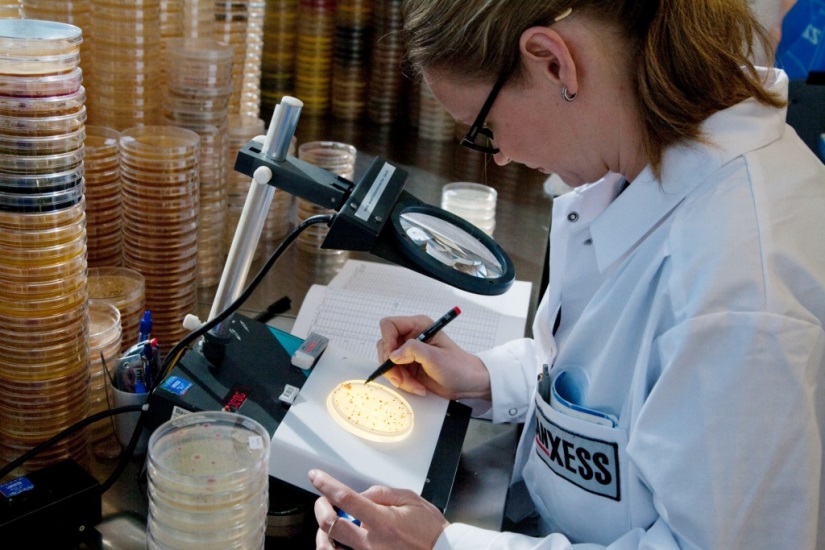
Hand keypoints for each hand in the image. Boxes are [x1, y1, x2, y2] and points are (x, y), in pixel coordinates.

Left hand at [310, 469, 447, 549]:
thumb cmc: (431, 531)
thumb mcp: (411, 500)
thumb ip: (383, 493)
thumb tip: (361, 493)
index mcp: (383, 521)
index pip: (346, 498)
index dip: (326, 485)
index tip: (316, 477)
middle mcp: (372, 543)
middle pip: (330, 524)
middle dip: (320, 508)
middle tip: (322, 501)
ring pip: (329, 549)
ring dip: (321, 534)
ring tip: (325, 525)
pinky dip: (333, 549)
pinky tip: (335, 543)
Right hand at [376, 315, 490, 399]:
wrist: (467, 383)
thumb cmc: (458, 366)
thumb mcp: (436, 357)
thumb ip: (413, 350)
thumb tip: (393, 354)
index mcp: (418, 326)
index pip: (389, 325)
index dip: (387, 340)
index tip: (392, 358)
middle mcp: (411, 336)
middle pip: (384, 346)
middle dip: (391, 366)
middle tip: (401, 379)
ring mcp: (407, 353)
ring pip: (387, 362)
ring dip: (398, 377)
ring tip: (415, 386)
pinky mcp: (407, 366)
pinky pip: (394, 373)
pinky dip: (402, 383)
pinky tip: (417, 387)